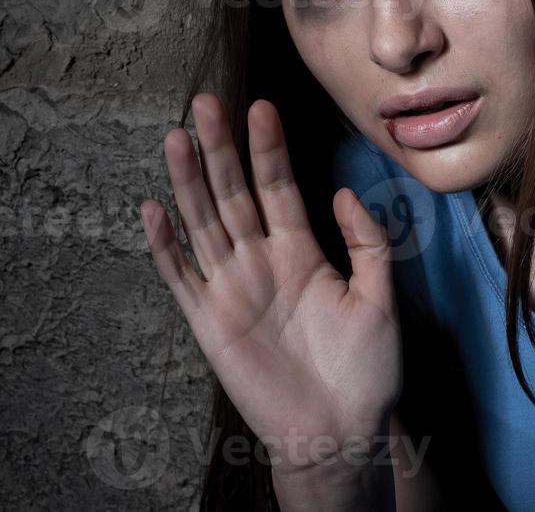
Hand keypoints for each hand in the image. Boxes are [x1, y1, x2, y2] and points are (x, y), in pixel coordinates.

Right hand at [141, 94, 401, 480]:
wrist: (340, 432)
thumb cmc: (366, 371)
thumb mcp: (381, 298)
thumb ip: (367, 244)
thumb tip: (344, 194)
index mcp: (301, 252)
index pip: (278, 187)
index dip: (268, 149)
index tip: (262, 107)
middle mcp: (261, 262)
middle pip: (233, 194)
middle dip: (220, 149)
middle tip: (205, 101)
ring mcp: (232, 290)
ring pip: (203, 223)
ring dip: (188, 182)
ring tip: (176, 137)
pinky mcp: (209, 323)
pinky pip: (181, 279)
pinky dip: (165, 247)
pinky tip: (152, 210)